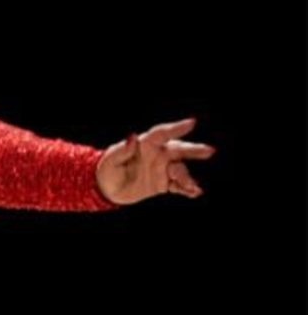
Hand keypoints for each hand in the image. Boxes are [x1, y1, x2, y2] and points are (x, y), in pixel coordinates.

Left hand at [96, 117, 215, 204]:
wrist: (107, 187)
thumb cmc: (107, 168)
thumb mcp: (111, 159)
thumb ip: (123, 149)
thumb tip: (132, 137)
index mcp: (144, 144)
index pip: (162, 133)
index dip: (176, 128)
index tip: (192, 123)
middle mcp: (157, 155)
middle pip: (178, 149)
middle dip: (194, 150)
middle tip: (209, 150)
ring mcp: (162, 169)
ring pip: (180, 170)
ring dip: (187, 177)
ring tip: (192, 186)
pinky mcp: (164, 183)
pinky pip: (179, 186)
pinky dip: (188, 189)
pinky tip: (195, 192)